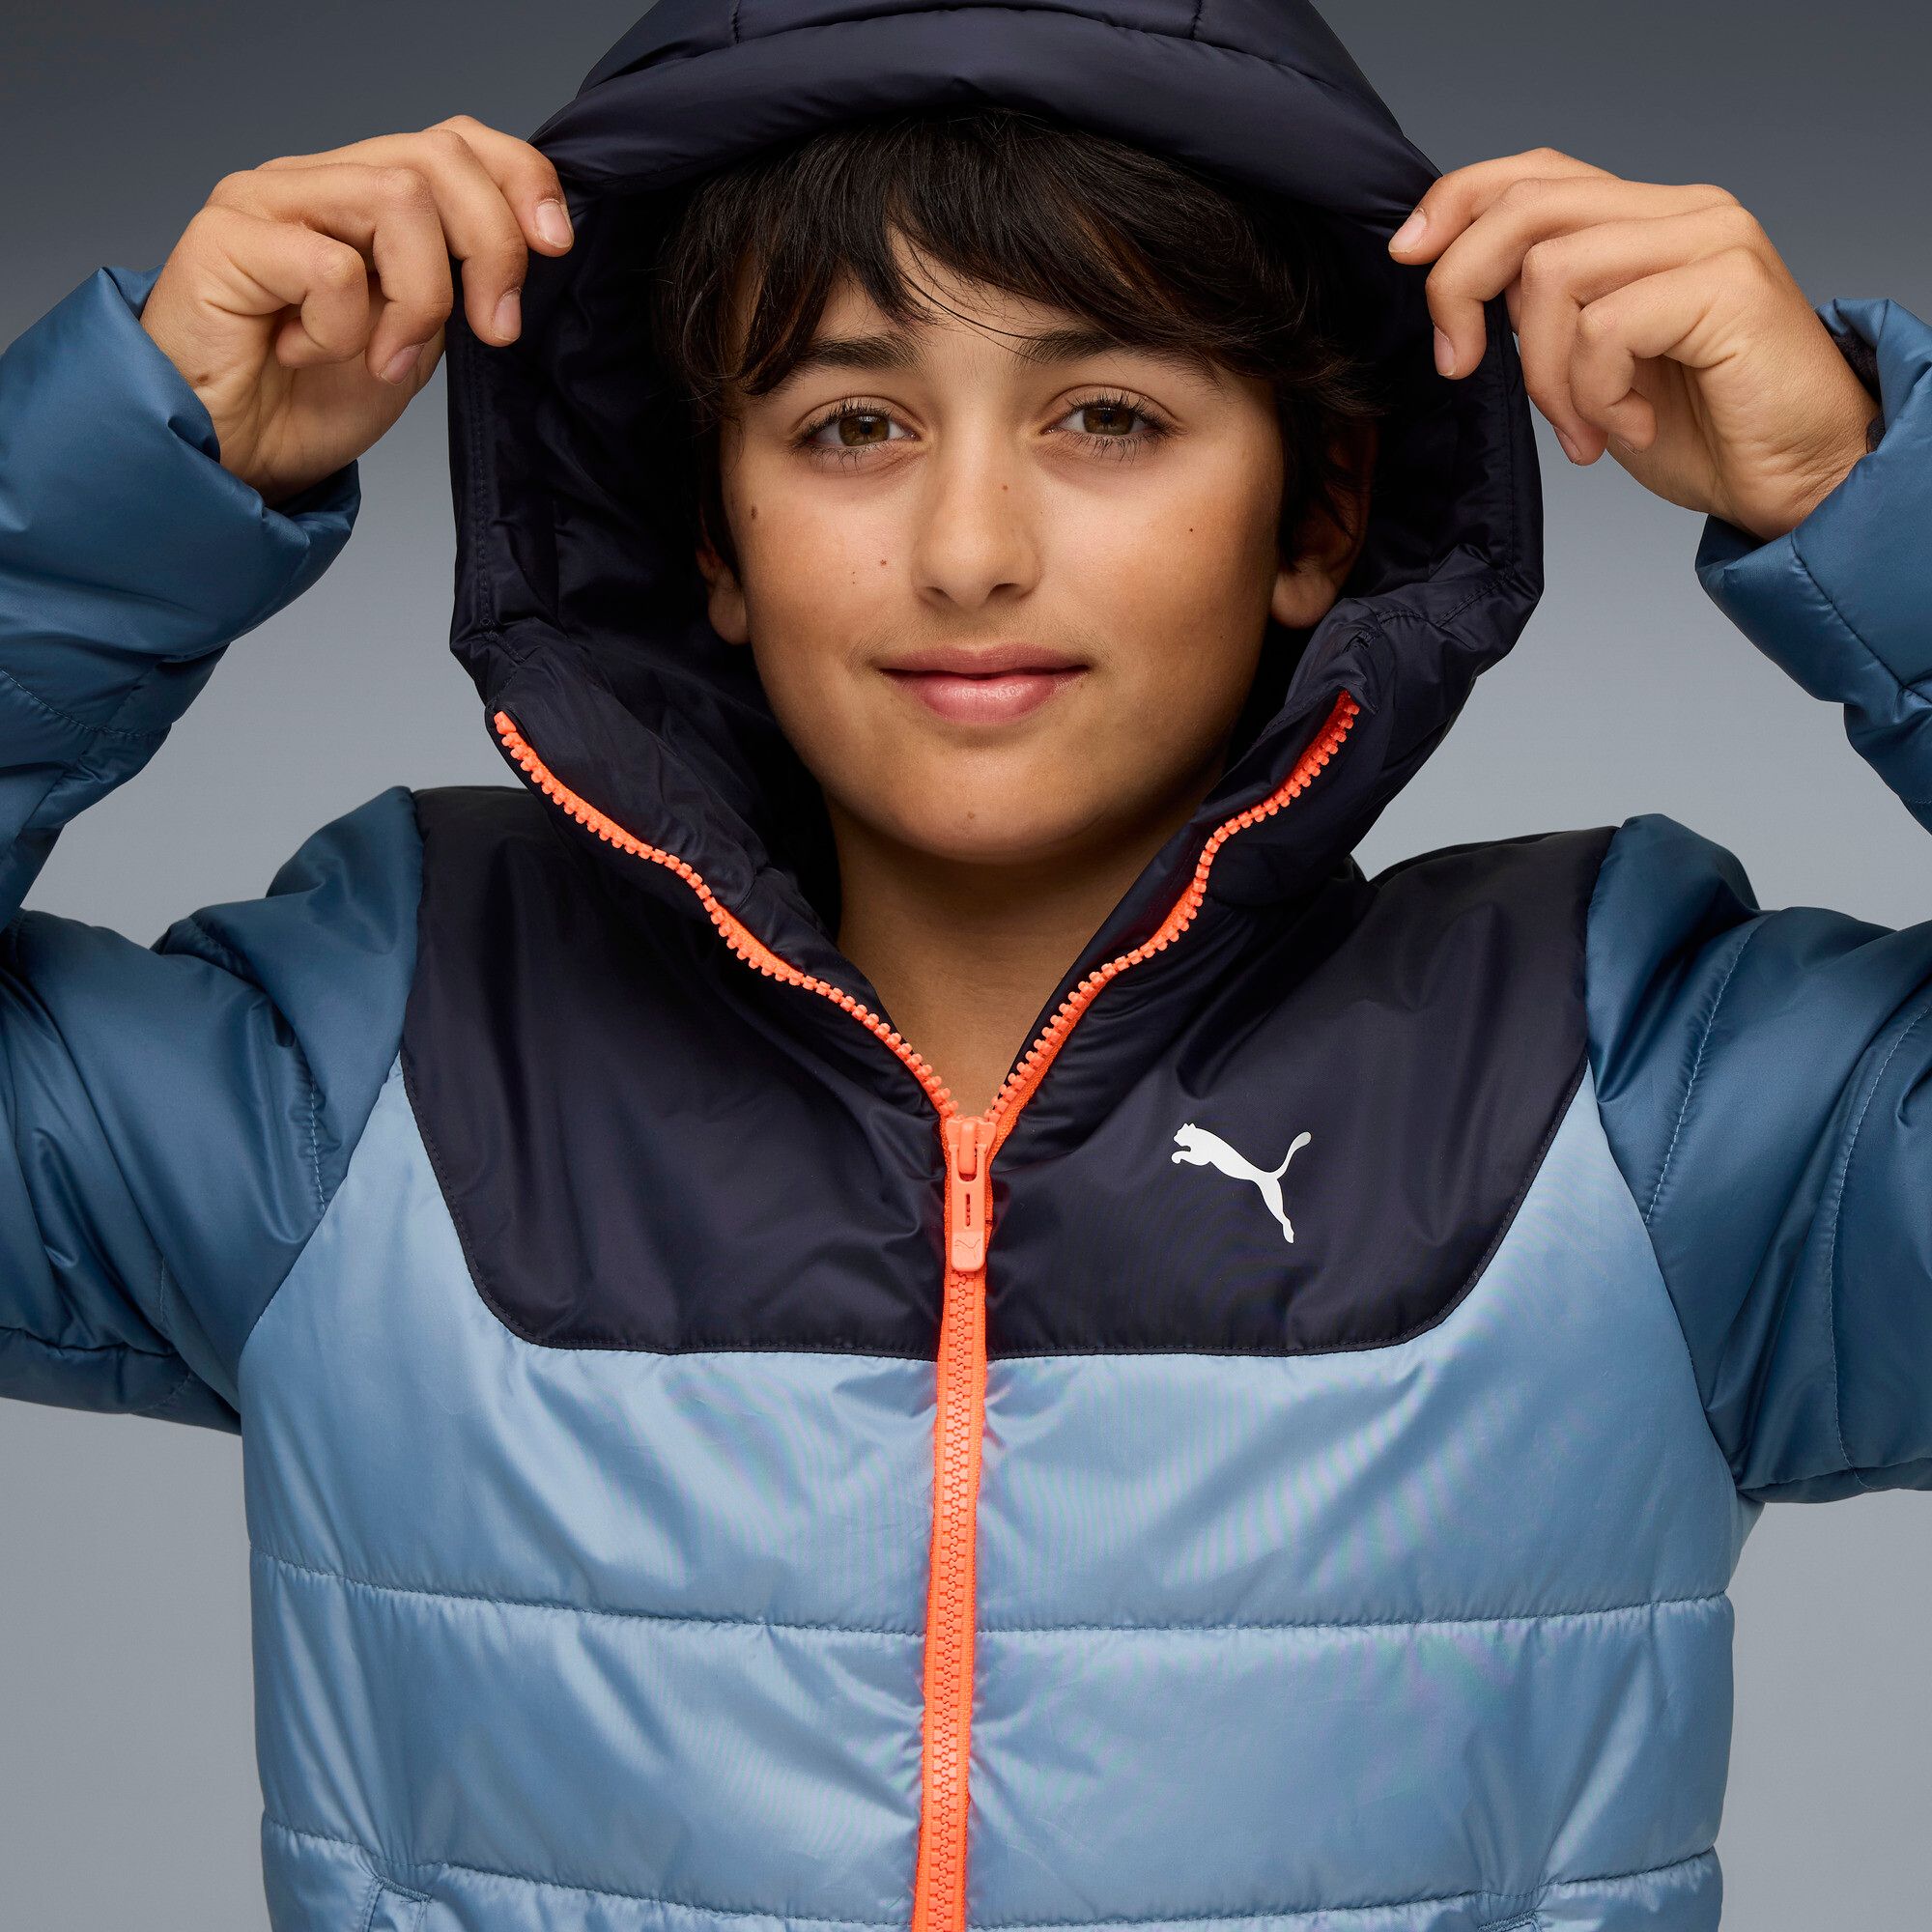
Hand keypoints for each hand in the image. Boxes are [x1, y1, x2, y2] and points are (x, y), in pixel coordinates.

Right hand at [139, 116, 574, 508]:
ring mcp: (267, 199)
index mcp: (364, 195)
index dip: (520, 180)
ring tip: (387, 360)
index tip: (556, 247)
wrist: (232, 454)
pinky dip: (343, 330)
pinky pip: (332, 268)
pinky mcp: (225, 236)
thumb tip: (528, 248)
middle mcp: (316, 180)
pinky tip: (303, 354)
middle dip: (492, 247)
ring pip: (397, 199)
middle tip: (494, 330)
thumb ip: (457, 283)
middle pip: (439, 157)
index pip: (456, 141)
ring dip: (420, 299)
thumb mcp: (417, 336)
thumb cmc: (312, 399)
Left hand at [1387, 148, 1881, 542]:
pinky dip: (1594, 394)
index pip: (1534, 173)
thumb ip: (1547, 316)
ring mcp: (1709, 241)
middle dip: (1461, 289)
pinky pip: (1604, 328)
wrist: (1798, 480)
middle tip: (1462, 368)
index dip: (1456, 202)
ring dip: (1544, 374)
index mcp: (1646, 220)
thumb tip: (1467, 300)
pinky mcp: (1726, 287)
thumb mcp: (1596, 366)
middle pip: (1526, 207)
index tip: (1407, 256)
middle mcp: (1681, 212)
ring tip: (1582, 428)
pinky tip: (1628, 427)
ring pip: (1553, 274)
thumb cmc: (1704, 431)